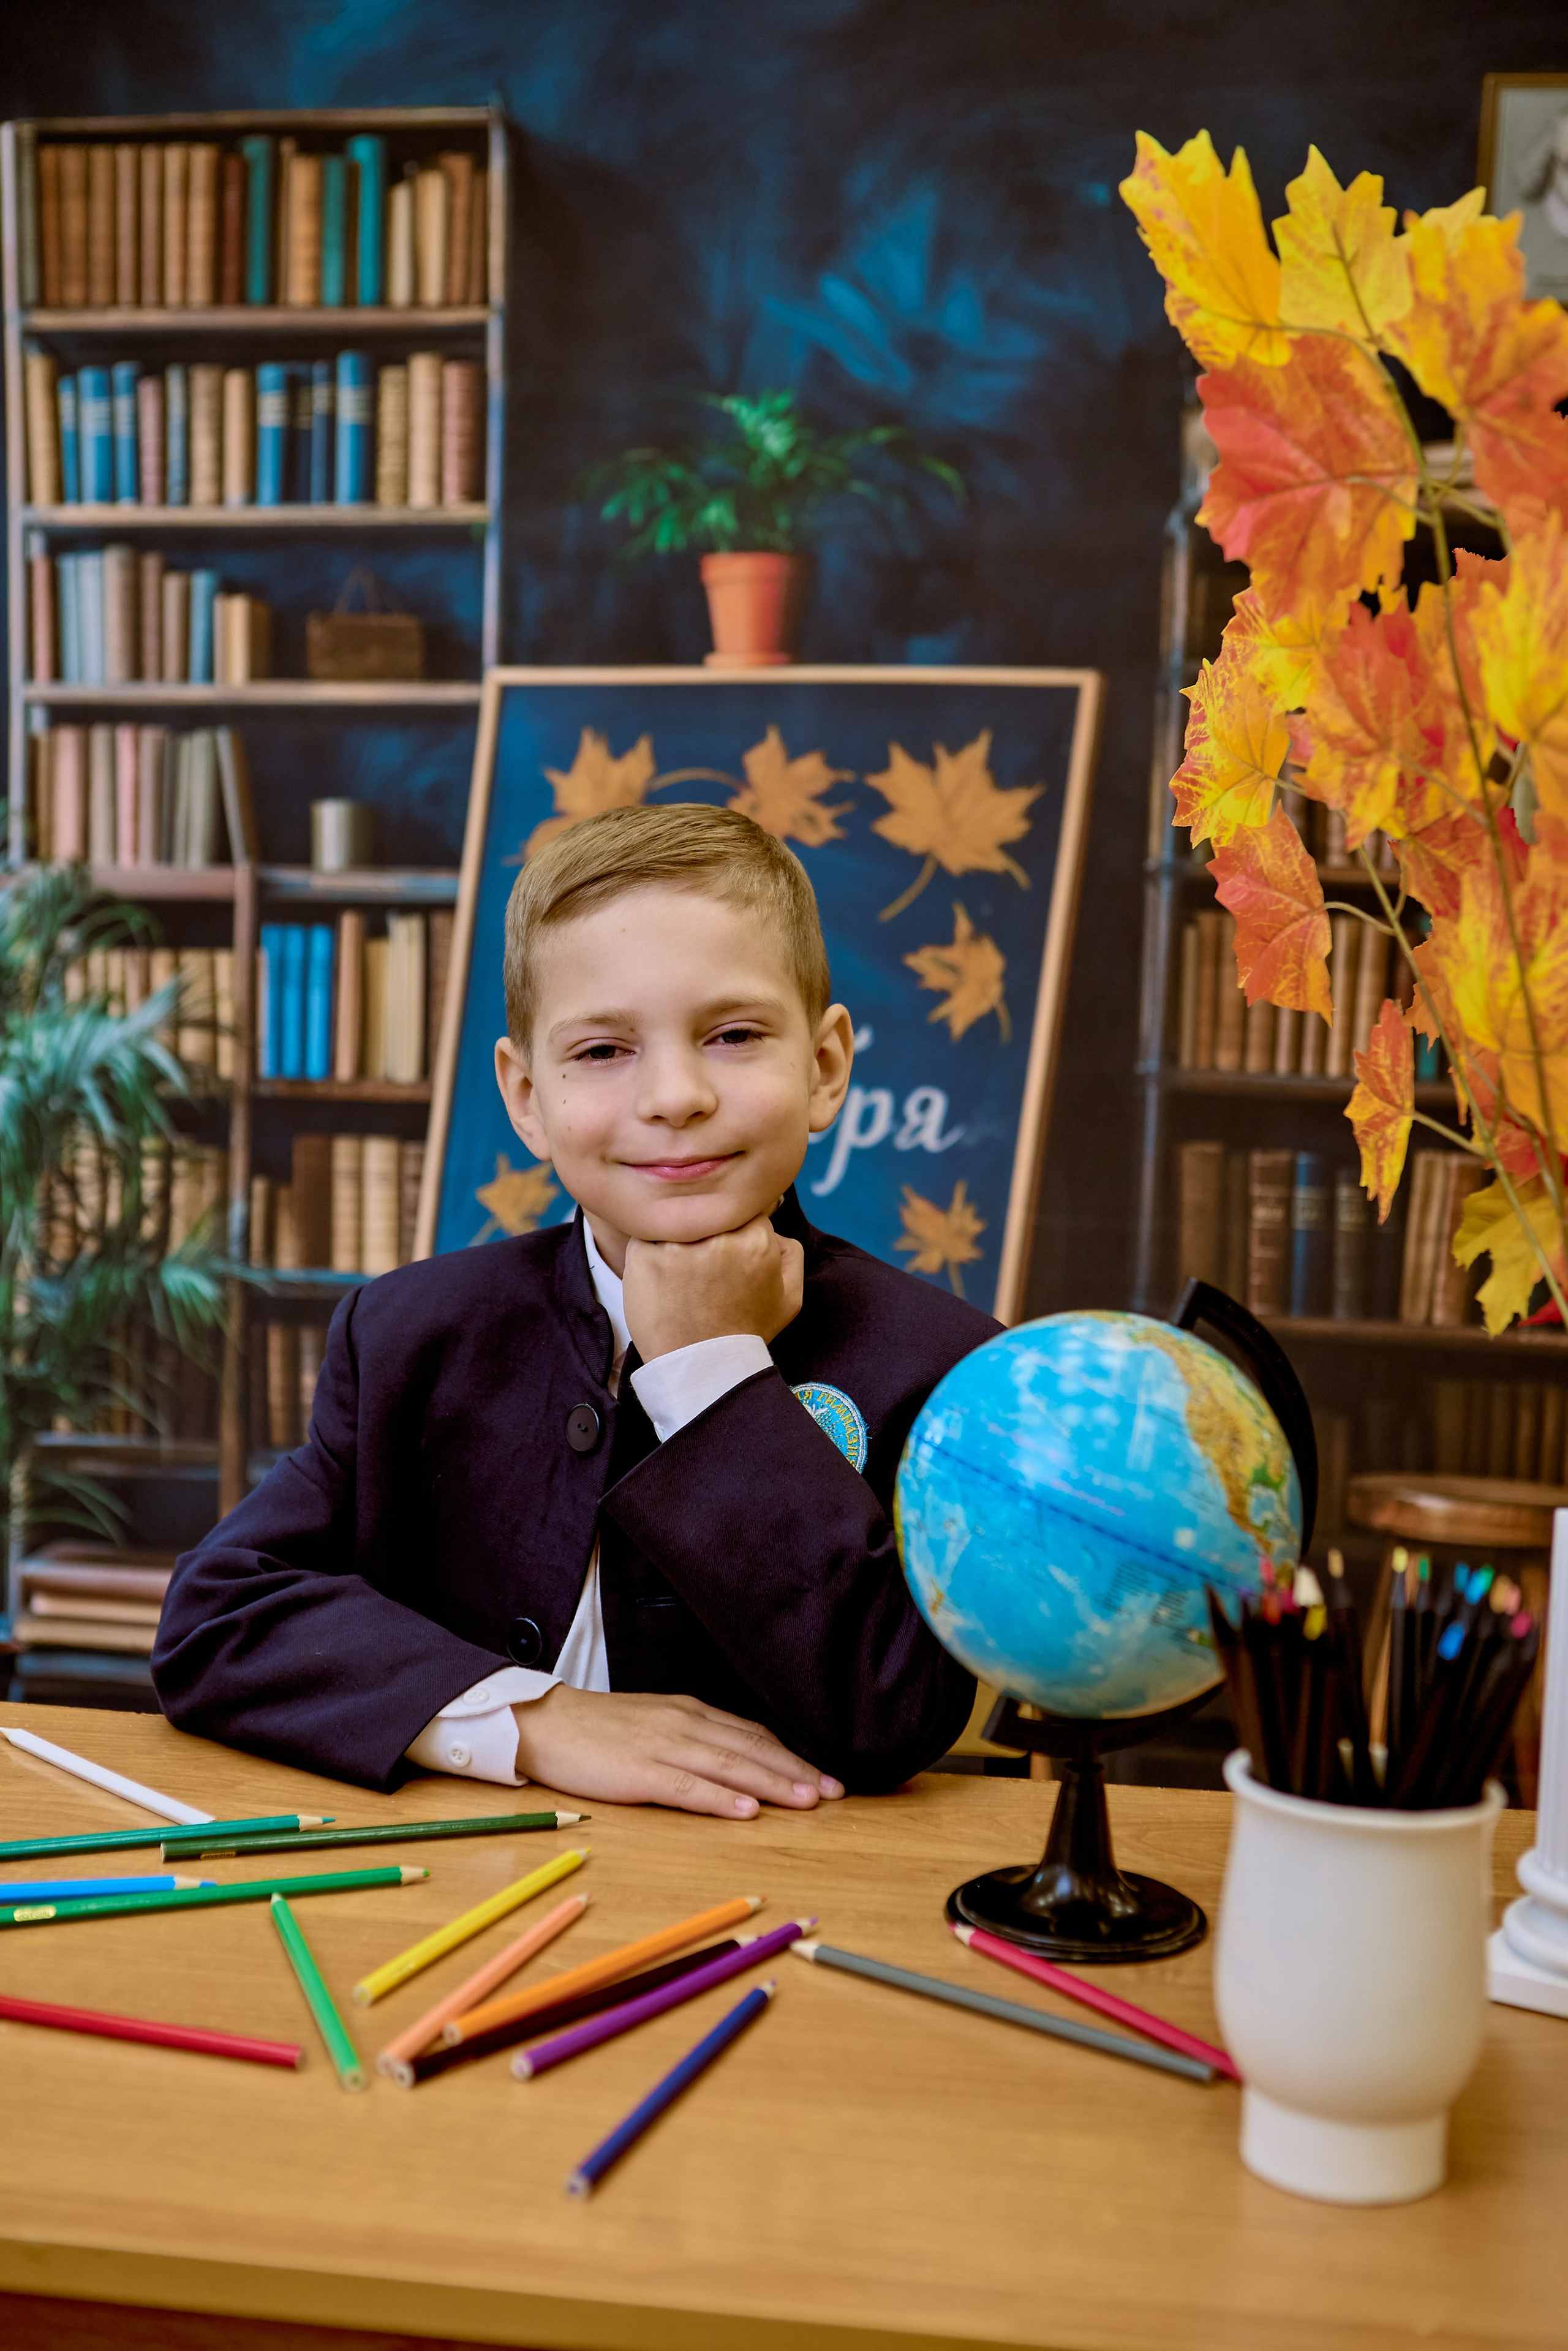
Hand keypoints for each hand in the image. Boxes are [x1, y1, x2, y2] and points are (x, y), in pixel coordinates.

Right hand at [511, 1685, 842, 1817]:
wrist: (545, 1722)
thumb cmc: (600, 1730)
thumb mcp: (657, 1724)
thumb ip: (695, 1739)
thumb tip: (737, 1763)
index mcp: (691, 1713)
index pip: (754, 1735)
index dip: (792, 1756)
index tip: (825, 1777)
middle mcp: (685, 1724)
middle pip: (752, 1749)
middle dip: (797, 1771)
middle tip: (835, 1793)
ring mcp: (663, 1746)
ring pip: (730, 1766)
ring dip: (773, 1784)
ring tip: (807, 1802)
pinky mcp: (638, 1771)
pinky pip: (687, 1786)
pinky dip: (721, 1799)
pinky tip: (747, 1811)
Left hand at [621, 1214, 803, 1360]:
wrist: (701, 1368)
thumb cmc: (746, 1332)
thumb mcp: (790, 1296)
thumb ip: (790, 1250)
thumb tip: (772, 1213)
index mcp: (757, 1241)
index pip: (741, 1208)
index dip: (735, 1226)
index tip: (728, 1247)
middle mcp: (717, 1238)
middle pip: (708, 1210)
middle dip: (707, 1230)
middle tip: (704, 1263)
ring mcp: (678, 1245)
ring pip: (678, 1219)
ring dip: (678, 1237)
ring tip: (681, 1272)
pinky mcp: (644, 1256)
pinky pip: (646, 1234)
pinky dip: (651, 1250)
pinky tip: (660, 1277)